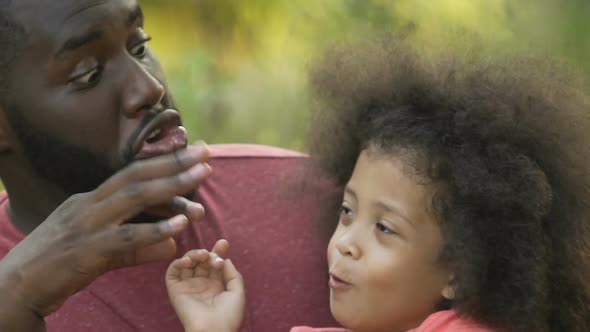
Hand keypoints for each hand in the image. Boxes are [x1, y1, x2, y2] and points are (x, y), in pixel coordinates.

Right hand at [0, 144, 211, 326]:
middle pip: (138, 176)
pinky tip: (180, 224)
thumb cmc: (55, 266)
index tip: (190, 151)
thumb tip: (171, 244)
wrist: (14, 286)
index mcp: (89, 200)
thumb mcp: (97, 248)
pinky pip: (128, 238)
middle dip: (174, 162)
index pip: (131, 174)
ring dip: (173, 185)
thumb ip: (136, 247)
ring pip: (136, 197)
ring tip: (202, 175)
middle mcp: (89, 205)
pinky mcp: (88, 250)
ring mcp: (88, 225)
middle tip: (206, 152)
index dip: (162, 161)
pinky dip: (156, 229)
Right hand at [166, 240, 244, 331]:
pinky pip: (172, 272)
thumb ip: (233, 274)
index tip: (224, 243)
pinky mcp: (176, 290)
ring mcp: (188, 286)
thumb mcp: (237, 292)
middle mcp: (201, 284)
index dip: (218, 251)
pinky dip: (178, 262)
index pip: (214, 264)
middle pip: (202, 260)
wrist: (214, 331)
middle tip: (215, 256)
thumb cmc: (228, 315)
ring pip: (187, 263)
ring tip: (203, 256)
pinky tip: (188, 261)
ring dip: (194, 254)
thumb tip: (225, 259)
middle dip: (209, 252)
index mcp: (216, 286)